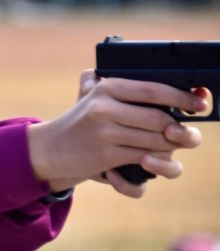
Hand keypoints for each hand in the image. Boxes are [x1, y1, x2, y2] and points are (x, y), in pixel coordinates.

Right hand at [28, 71, 204, 197]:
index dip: (183, 97)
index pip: (154, 89)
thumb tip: (172, 88)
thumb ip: (123, 88)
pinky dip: (152, 162)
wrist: (49, 148)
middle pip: (160, 119)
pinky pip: (143, 158)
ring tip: (169, 146)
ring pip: (155, 140)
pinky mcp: (106, 155)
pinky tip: (150, 160)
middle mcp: (105, 108)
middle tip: (185, 134)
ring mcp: (105, 132)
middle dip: (179, 129)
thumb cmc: (81, 122)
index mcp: (107, 88)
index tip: (200, 104)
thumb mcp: (94, 96)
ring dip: (168, 147)